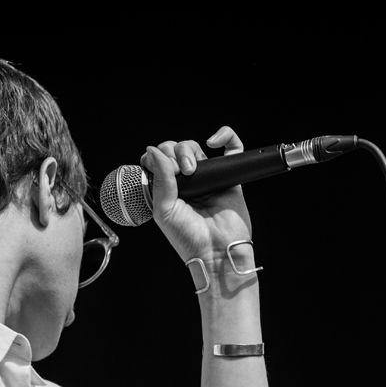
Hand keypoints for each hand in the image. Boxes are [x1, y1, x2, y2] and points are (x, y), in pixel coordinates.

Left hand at [140, 126, 253, 263]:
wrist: (216, 251)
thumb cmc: (189, 239)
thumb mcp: (164, 210)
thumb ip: (160, 179)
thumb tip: (153, 151)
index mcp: (168, 189)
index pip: (158, 161)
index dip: (156, 158)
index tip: (158, 168)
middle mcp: (187, 182)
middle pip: (175, 150)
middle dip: (173, 154)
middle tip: (180, 173)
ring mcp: (208, 178)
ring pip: (196, 147)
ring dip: (189, 150)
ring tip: (192, 170)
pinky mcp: (229, 176)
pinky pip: (232, 148)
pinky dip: (226, 135)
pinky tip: (214, 141)